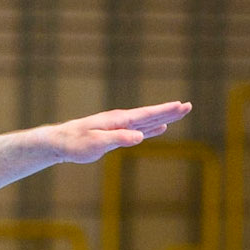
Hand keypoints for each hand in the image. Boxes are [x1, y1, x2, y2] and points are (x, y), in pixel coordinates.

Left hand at [45, 101, 191, 164]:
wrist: (60, 142)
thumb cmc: (76, 144)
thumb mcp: (96, 144)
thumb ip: (118, 139)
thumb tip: (140, 136)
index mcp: (119, 121)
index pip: (147, 115)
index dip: (165, 111)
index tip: (181, 105)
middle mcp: (121, 121)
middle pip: (151, 115)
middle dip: (170, 111)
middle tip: (189, 106)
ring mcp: (119, 126)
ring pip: (147, 121)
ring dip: (164, 117)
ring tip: (179, 113)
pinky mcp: (116, 134)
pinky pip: (139, 129)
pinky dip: (151, 128)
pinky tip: (159, 128)